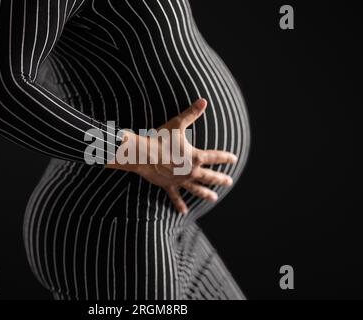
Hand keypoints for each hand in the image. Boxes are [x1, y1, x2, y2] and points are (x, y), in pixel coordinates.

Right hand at [106, 98, 236, 213]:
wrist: (142, 153)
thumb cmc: (159, 138)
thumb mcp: (177, 124)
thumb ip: (192, 113)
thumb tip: (204, 100)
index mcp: (195, 156)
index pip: (215, 157)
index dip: (225, 157)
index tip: (233, 158)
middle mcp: (191, 171)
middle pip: (210, 176)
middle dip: (220, 178)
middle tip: (229, 181)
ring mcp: (180, 180)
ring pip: (197, 189)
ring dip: (205, 193)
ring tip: (214, 198)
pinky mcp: (169, 185)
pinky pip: (176, 196)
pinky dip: (179, 203)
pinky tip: (183, 211)